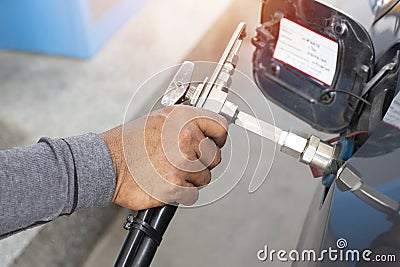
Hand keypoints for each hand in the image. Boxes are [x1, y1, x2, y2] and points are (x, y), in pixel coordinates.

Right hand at [100, 106, 227, 209]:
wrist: (105, 164)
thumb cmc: (129, 143)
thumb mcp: (159, 119)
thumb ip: (185, 122)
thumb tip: (205, 128)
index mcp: (183, 119)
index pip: (220, 127)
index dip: (218, 138)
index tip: (214, 142)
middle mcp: (185, 139)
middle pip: (215, 156)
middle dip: (202, 162)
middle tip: (183, 161)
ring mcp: (181, 164)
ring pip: (205, 177)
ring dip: (191, 179)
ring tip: (169, 171)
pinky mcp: (175, 187)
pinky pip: (193, 194)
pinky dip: (182, 194)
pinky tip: (168, 184)